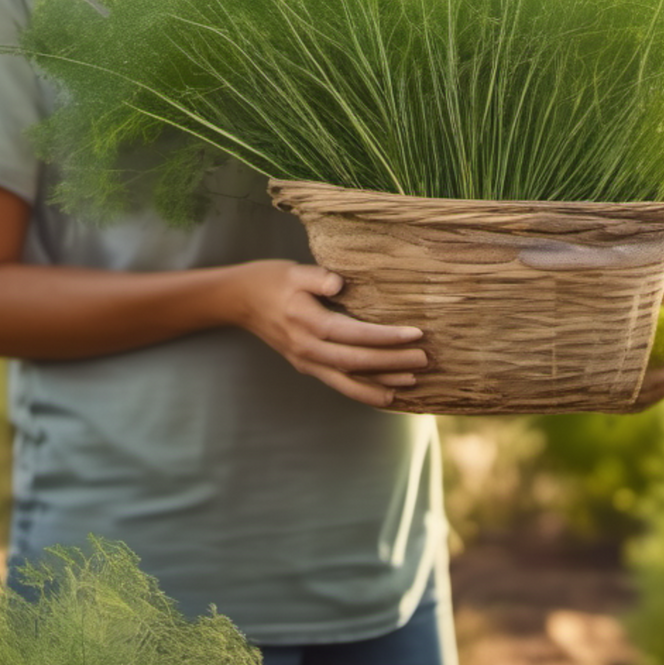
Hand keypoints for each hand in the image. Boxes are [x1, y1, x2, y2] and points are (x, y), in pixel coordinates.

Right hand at [229, 260, 426, 407]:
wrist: (239, 300)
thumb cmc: (271, 280)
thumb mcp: (294, 271)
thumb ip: (317, 277)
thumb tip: (338, 283)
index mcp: (308, 322)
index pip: (354, 334)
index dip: (386, 337)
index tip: (415, 333)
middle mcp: (308, 348)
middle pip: (356, 362)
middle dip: (392, 363)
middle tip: (425, 360)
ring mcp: (307, 361)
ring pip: (348, 381)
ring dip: (381, 384)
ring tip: (413, 382)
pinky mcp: (307, 366)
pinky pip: (339, 384)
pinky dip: (363, 392)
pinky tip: (386, 394)